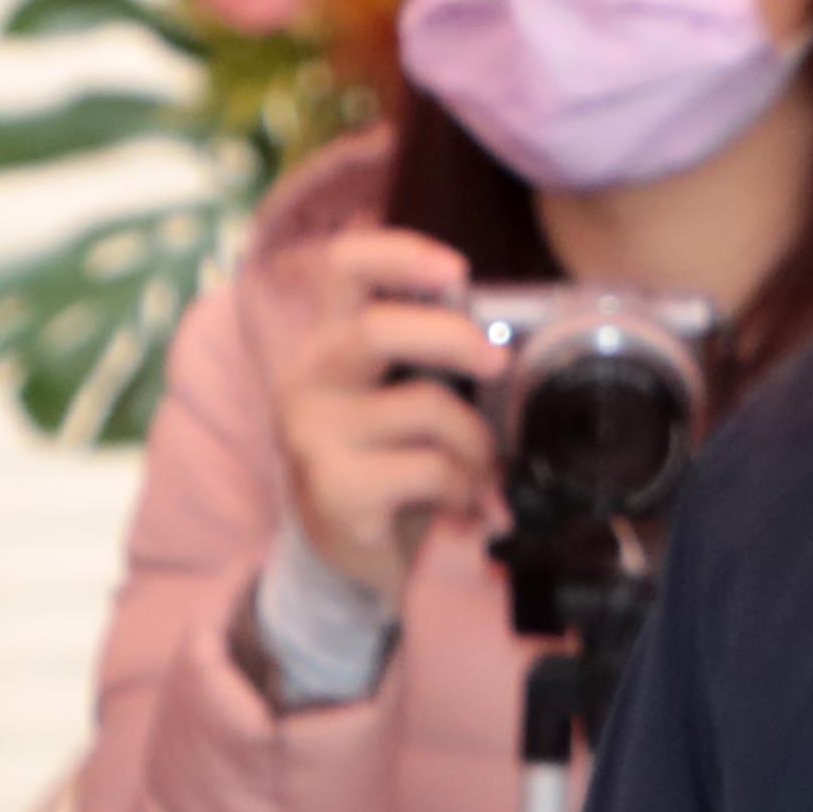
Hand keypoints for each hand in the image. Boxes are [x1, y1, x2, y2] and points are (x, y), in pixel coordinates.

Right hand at [269, 228, 500, 608]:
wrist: (347, 558)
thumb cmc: (388, 461)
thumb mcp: (398, 397)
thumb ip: (429, 358)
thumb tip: (503, 341)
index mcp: (329, 340)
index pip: (344, 268)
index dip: (399, 254)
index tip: (455, 270)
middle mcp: (309, 377)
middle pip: (376, 329)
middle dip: (454, 339)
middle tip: (497, 362)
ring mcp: (315, 434)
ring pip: (424, 405)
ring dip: (476, 440)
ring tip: (484, 469)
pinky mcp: (336, 487)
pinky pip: (431, 468)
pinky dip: (465, 486)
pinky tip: (462, 503)